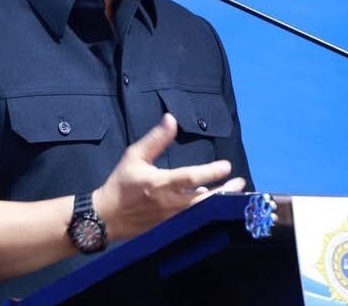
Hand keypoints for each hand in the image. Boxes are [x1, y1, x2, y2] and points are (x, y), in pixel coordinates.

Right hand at [92, 113, 246, 240]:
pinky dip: (207, 215)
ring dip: (221, 203)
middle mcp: (169, 203)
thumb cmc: (121, 183)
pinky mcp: (170, 230)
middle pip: (204, 200)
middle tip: (240, 182)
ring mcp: (171, 219)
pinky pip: (194, 223)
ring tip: (236, 195)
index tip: (227, 166)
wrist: (106, 217)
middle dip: (225, 191)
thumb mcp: (134, 156)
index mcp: (161, 183)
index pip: (191, 178)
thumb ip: (155, 139)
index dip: (210, 172)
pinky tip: (217, 208)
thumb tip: (171, 119)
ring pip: (202, 213)